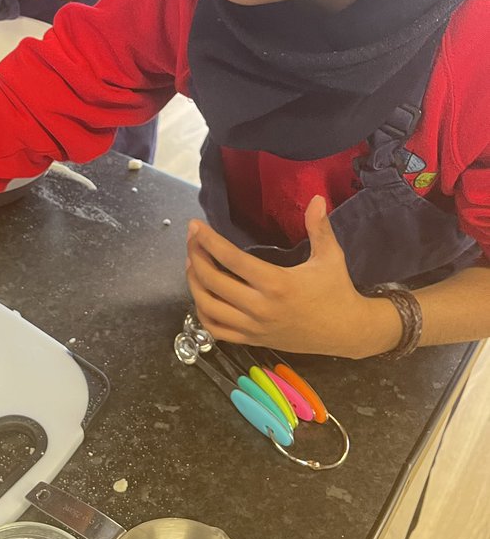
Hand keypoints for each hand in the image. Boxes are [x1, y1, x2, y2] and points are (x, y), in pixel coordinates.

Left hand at [185, 196, 398, 358]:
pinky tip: (202, 296)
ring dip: (194, 284)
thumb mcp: (331, 257)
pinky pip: (217, 330)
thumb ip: (320, 227)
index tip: (195, 226)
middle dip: (196, 257)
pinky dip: (202, 313)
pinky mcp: (253, 340)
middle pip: (213, 282)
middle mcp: (261, 307)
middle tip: (192, 241)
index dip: (208, 241)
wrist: (347, 332)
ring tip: (193, 264)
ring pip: (209, 307)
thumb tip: (317, 198)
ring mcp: (254, 327)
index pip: (232, 259)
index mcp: (277, 283)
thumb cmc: (337, 291)